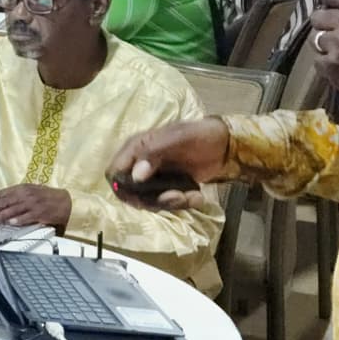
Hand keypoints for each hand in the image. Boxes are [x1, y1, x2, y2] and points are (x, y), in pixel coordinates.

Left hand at [0, 184, 72, 229]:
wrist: (66, 201)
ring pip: (14, 209)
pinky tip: (11, 223)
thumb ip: (14, 197)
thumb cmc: (45, 198)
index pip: (1, 194)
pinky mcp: (41, 212)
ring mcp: (33, 203)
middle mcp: (25, 194)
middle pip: (4, 201)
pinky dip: (19, 219)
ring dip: (1, 215)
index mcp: (21, 188)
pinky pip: (28, 216)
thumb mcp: (29, 193)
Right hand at [106, 117, 234, 209]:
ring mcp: (154, 177)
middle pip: (131, 192)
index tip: (142, 196)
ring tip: (192, 197)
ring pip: (149, 201)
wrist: (224, 145)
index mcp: (136, 148)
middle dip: (153, 201)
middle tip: (176, 197)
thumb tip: (135, 176)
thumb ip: (153, 153)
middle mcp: (140, 164)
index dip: (122, 188)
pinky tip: (197, 197)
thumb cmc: (198, 135)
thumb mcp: (177, 139)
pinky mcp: (168, 187)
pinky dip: (181, 204)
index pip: (114, 172)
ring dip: (170, 204)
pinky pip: (165, 203)